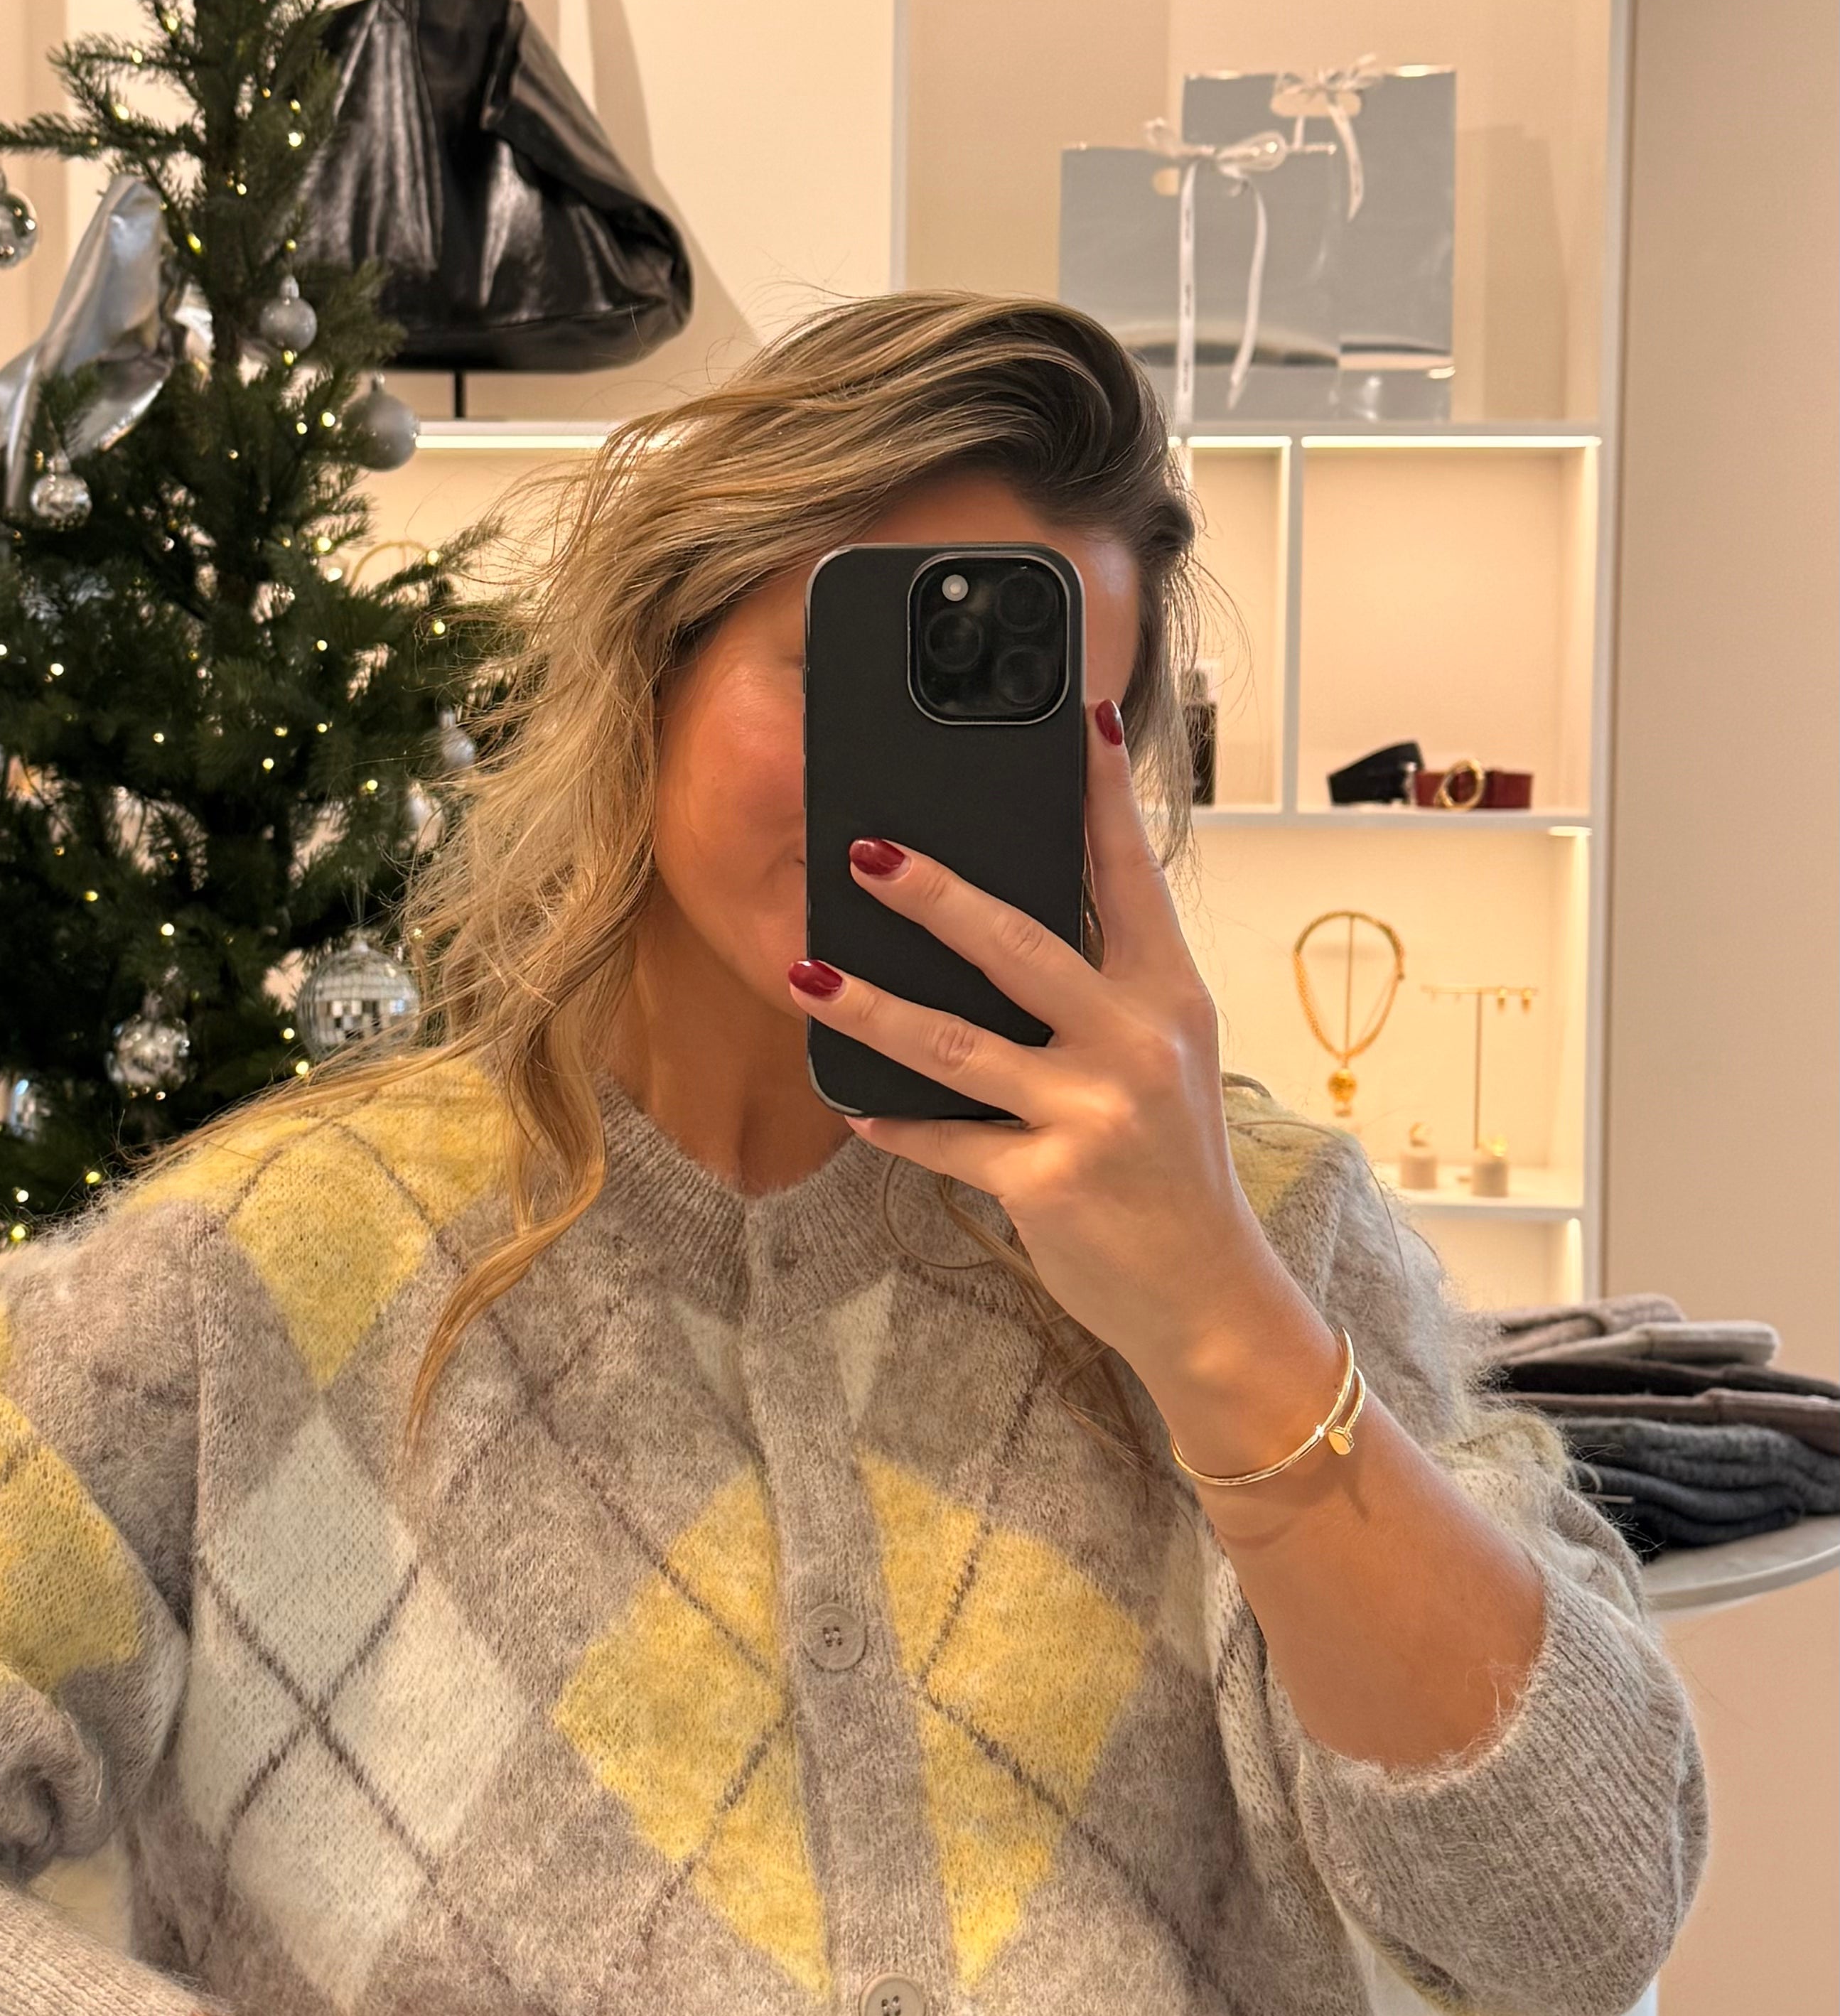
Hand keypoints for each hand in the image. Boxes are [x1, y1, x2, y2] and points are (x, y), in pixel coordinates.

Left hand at [786, 697, 1339, 1475]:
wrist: (1209, 1297)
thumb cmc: (1172, 1169)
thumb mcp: (1164, 1062)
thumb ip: (1105, 991)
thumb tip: (1009, 924)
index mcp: (1169, 997)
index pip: (1132, 875)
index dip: (1101, 795)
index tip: (1076, 718)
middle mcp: (1136, 1043)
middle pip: (1020, 944)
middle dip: (935, 894)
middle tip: (865, 850)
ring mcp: (1091, 1112)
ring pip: (956, 1043)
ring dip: (871, 1006)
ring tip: (807, 970)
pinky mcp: (1048, 1179)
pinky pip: (948, 1140)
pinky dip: (897, 1124)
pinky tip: (855, 1107)